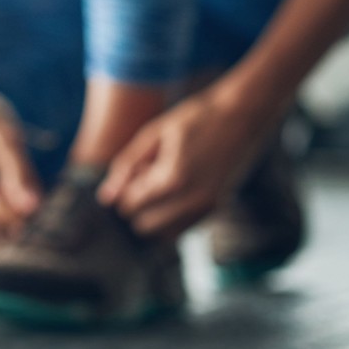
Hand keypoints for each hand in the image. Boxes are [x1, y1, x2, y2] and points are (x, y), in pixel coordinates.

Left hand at [98, 87, 271, 236]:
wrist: (244, 115)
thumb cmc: (196, 118)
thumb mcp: (154, 134)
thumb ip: (127, 166)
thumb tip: (105, 198)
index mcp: (173, 180)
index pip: (130, 206)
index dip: (127, 187)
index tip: (142, 164)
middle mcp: (193, 201)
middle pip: (144, 226)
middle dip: (139, 204)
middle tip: (152, 173)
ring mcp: (209, 207)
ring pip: (165, 233)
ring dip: (156, 213)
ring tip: (166, 180)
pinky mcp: (218, 208)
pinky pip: (184, 228)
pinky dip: (174, 214)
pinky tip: (180, 185)